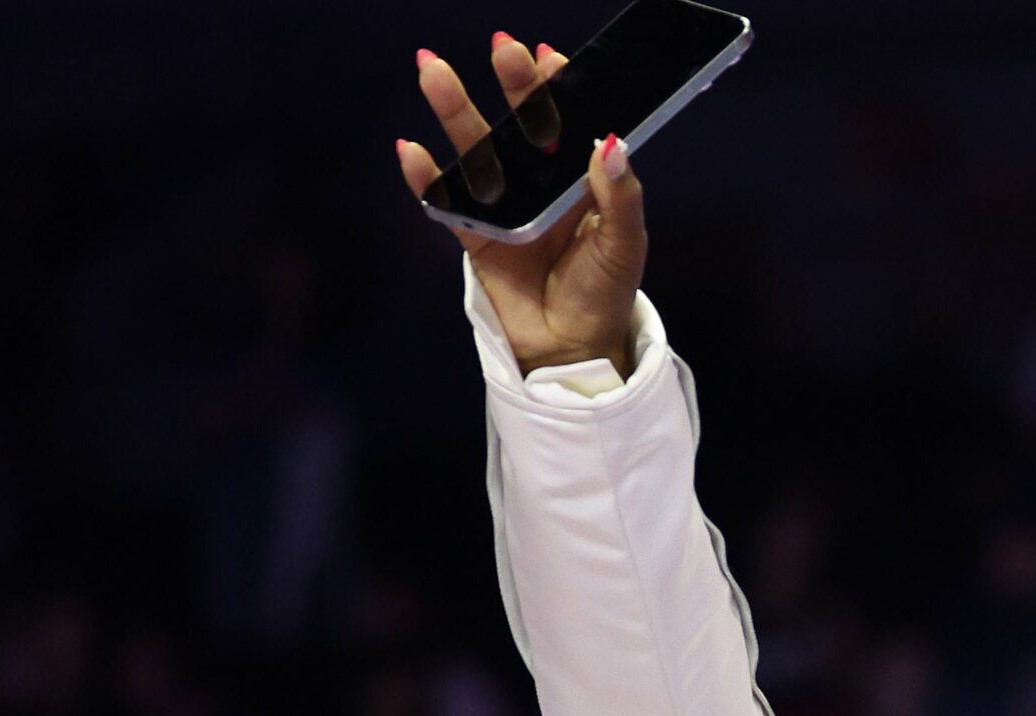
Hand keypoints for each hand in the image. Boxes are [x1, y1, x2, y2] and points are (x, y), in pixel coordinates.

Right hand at [396, 34, 645, 376]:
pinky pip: (446, 201)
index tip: (549, 58)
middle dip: (511, 85)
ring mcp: (505, 206)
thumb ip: (619, 195)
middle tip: (502, 47)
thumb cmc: (605, 292)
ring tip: (433, 71)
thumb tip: (610, 141)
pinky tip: (411, 150)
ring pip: (477, 150)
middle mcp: (541, 184)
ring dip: (454, 111)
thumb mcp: (624, 243)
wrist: (572, 348)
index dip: (558, 88)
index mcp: (580, 179)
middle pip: (520, 125)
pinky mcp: (475, 235)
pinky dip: (427, 177)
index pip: (569, 121)